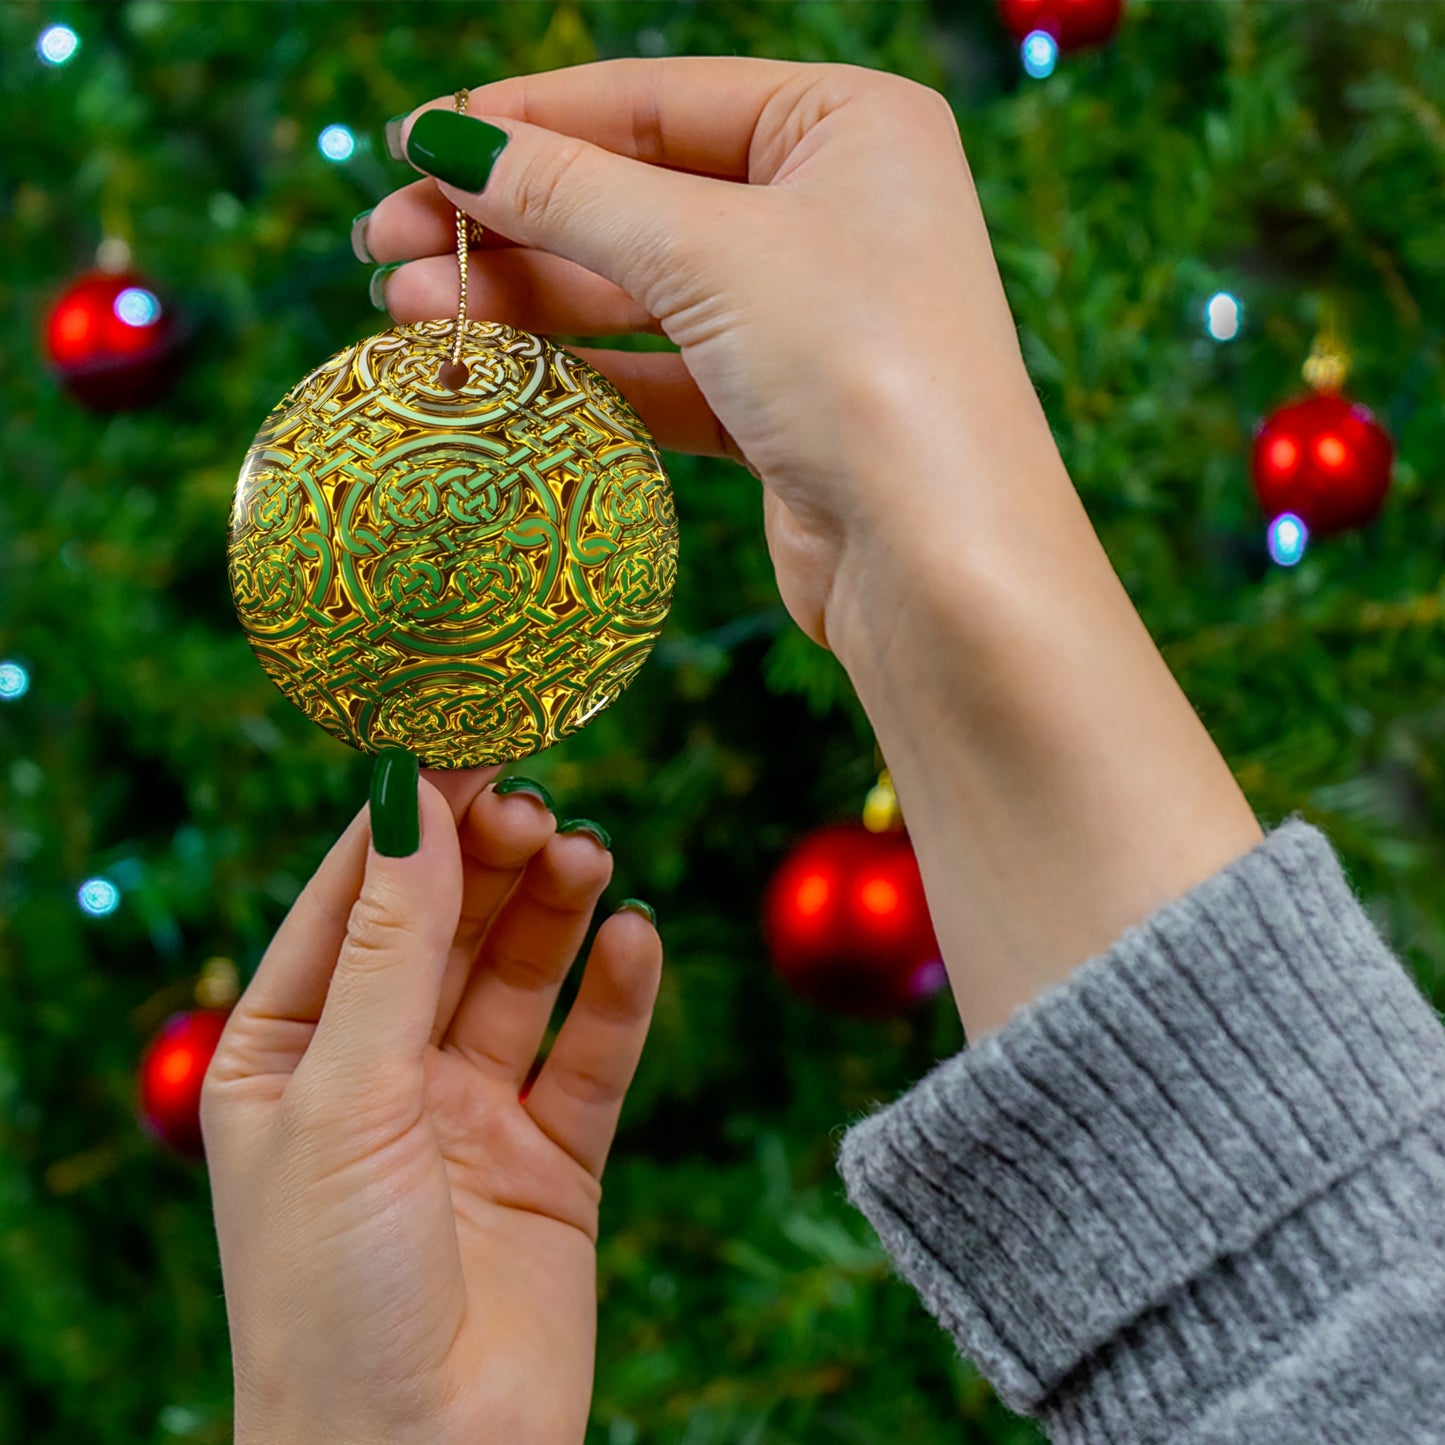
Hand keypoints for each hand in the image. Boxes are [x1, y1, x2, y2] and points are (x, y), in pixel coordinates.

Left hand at [202, 766, 661, 1444]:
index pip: (352, 899)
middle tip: (537, 806)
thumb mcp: (346, 1096)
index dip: (409, 820)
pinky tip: (635, 940)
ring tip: (587, 856)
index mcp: (288, 1051)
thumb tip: (412, 800)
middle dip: (489, 861)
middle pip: (446, 926)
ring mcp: (468, 1112)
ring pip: (521, 977)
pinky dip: (617, 995)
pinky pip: (591, 1055)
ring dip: (555, 911)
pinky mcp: (552, 1158)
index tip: (466, 740)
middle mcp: (379, 1071)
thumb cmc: (331, 1293)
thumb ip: (391, 945)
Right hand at [360, 56, 1049, 657]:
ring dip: (527, 301)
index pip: (655, 100)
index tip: (414, 143)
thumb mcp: (707, 252)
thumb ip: (571, 193)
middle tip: (384, 245)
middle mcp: (834, 210)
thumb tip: (447, 141)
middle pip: (637, 197)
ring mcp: (809, 316)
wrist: (939, 562)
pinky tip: (494, 374)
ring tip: (408, 314)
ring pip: (641, 292)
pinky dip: (582, 373)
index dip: (527, 120)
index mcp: (847, 125)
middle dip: (509, 222)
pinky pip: (663, 372)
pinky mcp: (783, 410)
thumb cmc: (857, 366)